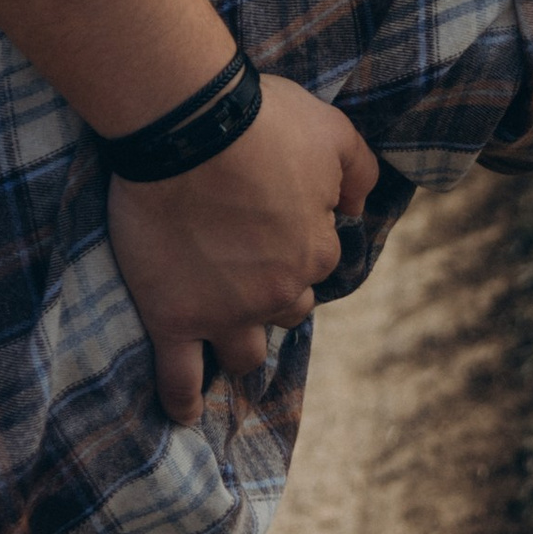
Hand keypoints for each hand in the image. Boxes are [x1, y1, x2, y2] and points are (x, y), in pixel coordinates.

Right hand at [106, 75, 381, 425]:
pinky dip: (183, 401)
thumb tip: (359, 206)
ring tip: (226, 334)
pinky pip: (180, 379)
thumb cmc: (261, 120)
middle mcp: (276, 292)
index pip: (321, 260)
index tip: (273, 215)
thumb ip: (360, 170)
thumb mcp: (333, 129)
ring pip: (245, 353)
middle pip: (287, 310)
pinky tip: (186, 413)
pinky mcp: (172, 318)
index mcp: (315, 250)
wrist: (187, 125)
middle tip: (246, 262)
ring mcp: (223, 312)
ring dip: (242, 342)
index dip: (299, 236)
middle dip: (274, 291)